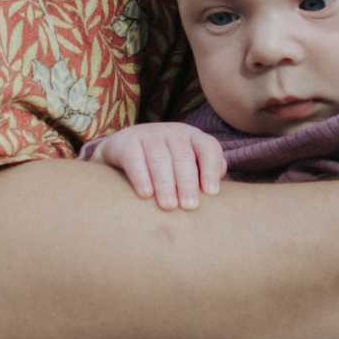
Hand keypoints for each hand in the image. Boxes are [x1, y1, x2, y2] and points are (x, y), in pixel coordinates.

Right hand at [90, 121, 226, 208]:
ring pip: (160, 157)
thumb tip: (216, 189)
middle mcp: (172, 132)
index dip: (211, 169)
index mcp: (193, 137)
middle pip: (183, 155)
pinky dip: (141, 177)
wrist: (121, 153)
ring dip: (165, 183)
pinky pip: (135, 159)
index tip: (211, 193)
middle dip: (187, 182)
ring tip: (169, 205)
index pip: (208, 148)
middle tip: (189, 206)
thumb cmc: (165, 167)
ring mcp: (148, 134)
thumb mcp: (187, 167)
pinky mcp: (125, 142)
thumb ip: (205, 175)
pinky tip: (145, 194)